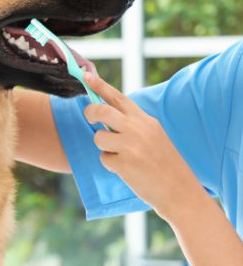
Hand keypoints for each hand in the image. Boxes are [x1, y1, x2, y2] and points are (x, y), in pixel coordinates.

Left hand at [82, 72, 203, 221]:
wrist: (180, 190)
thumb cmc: (164, 163)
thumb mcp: (154, 135)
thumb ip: (132, 124)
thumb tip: (104, 115)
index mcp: (145, 120)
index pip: (118, 98)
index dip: (99, 85)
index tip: (85, 74)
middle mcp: (138, 129)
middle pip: (101, 111)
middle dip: (90, 112)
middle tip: (89, 118)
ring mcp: (131, 146)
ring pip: (99, 138)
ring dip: (104, 147)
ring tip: (121, 156)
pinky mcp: (125, 164)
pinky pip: (104, 159)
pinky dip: (111, 165)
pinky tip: (127, 170)